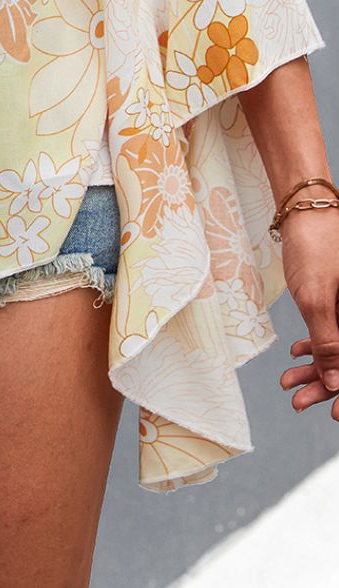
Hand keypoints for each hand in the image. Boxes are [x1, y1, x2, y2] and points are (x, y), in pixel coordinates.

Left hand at [277, 207, 338, 417]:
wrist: (305, 207)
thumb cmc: (315, 246)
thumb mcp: (317, 298)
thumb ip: (329, 344)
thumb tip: (337, 385)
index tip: (336, 416)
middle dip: (329, 384)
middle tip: (299, 402)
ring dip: (318, 368)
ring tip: (288, 383)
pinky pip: (335, 329)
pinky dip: (317, 344)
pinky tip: (296, 354)